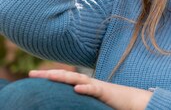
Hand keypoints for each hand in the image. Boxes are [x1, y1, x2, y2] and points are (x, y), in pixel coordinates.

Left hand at [29, 69, 151, 109]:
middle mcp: (89, 82)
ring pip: (79, 79)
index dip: (49, 76)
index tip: (32, 75)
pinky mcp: (106, 93)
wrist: (133, 101)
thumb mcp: (92, 99)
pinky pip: (95, 90)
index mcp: (84, 84)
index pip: (64, 78)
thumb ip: (80, 97)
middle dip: (50, 74)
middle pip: (67, 75)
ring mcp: (98, 86)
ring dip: (65, 77)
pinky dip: (86, 88)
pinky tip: (76, 88)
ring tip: (50, 76)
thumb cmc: (112, 102)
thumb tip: (68, 96)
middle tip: (32, 73)